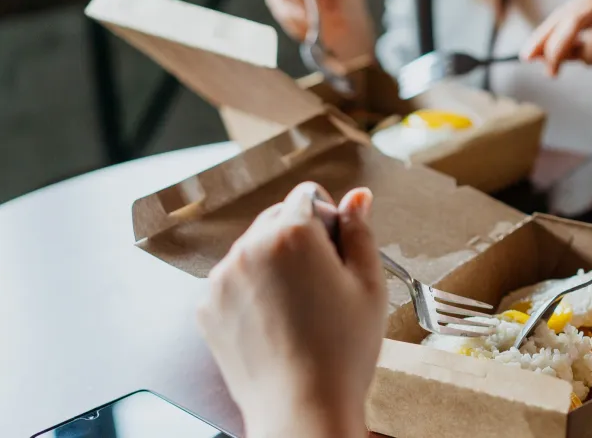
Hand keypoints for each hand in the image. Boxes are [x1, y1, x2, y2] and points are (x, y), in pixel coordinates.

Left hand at [197, 183, 386, 437]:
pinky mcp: (207, 308)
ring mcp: (222, 278)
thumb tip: (357, 197)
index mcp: (292, 234)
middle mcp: (249, 248)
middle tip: (322, 286)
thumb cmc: (342, 351)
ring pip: (253, 251)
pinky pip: (233, 282)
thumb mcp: (369, 285)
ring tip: (299, 311)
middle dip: (300, 240)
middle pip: (276, 220)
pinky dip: (252, 293)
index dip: (329, 222)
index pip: (307, 197)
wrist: (301, 409)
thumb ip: (360, 232)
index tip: (337, 254)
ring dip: (274, 265)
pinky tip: (275, 324)